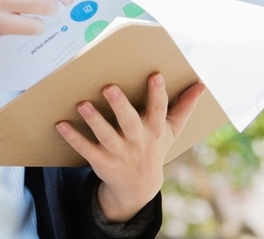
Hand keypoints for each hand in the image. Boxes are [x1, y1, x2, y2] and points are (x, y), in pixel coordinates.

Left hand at [56, 74, 206, 222]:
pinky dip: (73, 138)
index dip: (158, 93)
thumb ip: (184, 107)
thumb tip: (201, 85)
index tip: (155, 75)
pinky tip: (61, 124)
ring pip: (106, 136)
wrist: (138, 188)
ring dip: (94, 120)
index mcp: (155, 130)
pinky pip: (86, 149)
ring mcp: (119, 153)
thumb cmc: (154, 148)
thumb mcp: (171, 130)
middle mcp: (138, 141)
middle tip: (109, 87)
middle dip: (120, 105)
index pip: (159, 110)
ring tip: (82, 104)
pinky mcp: (102, 162)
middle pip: (130, 122)